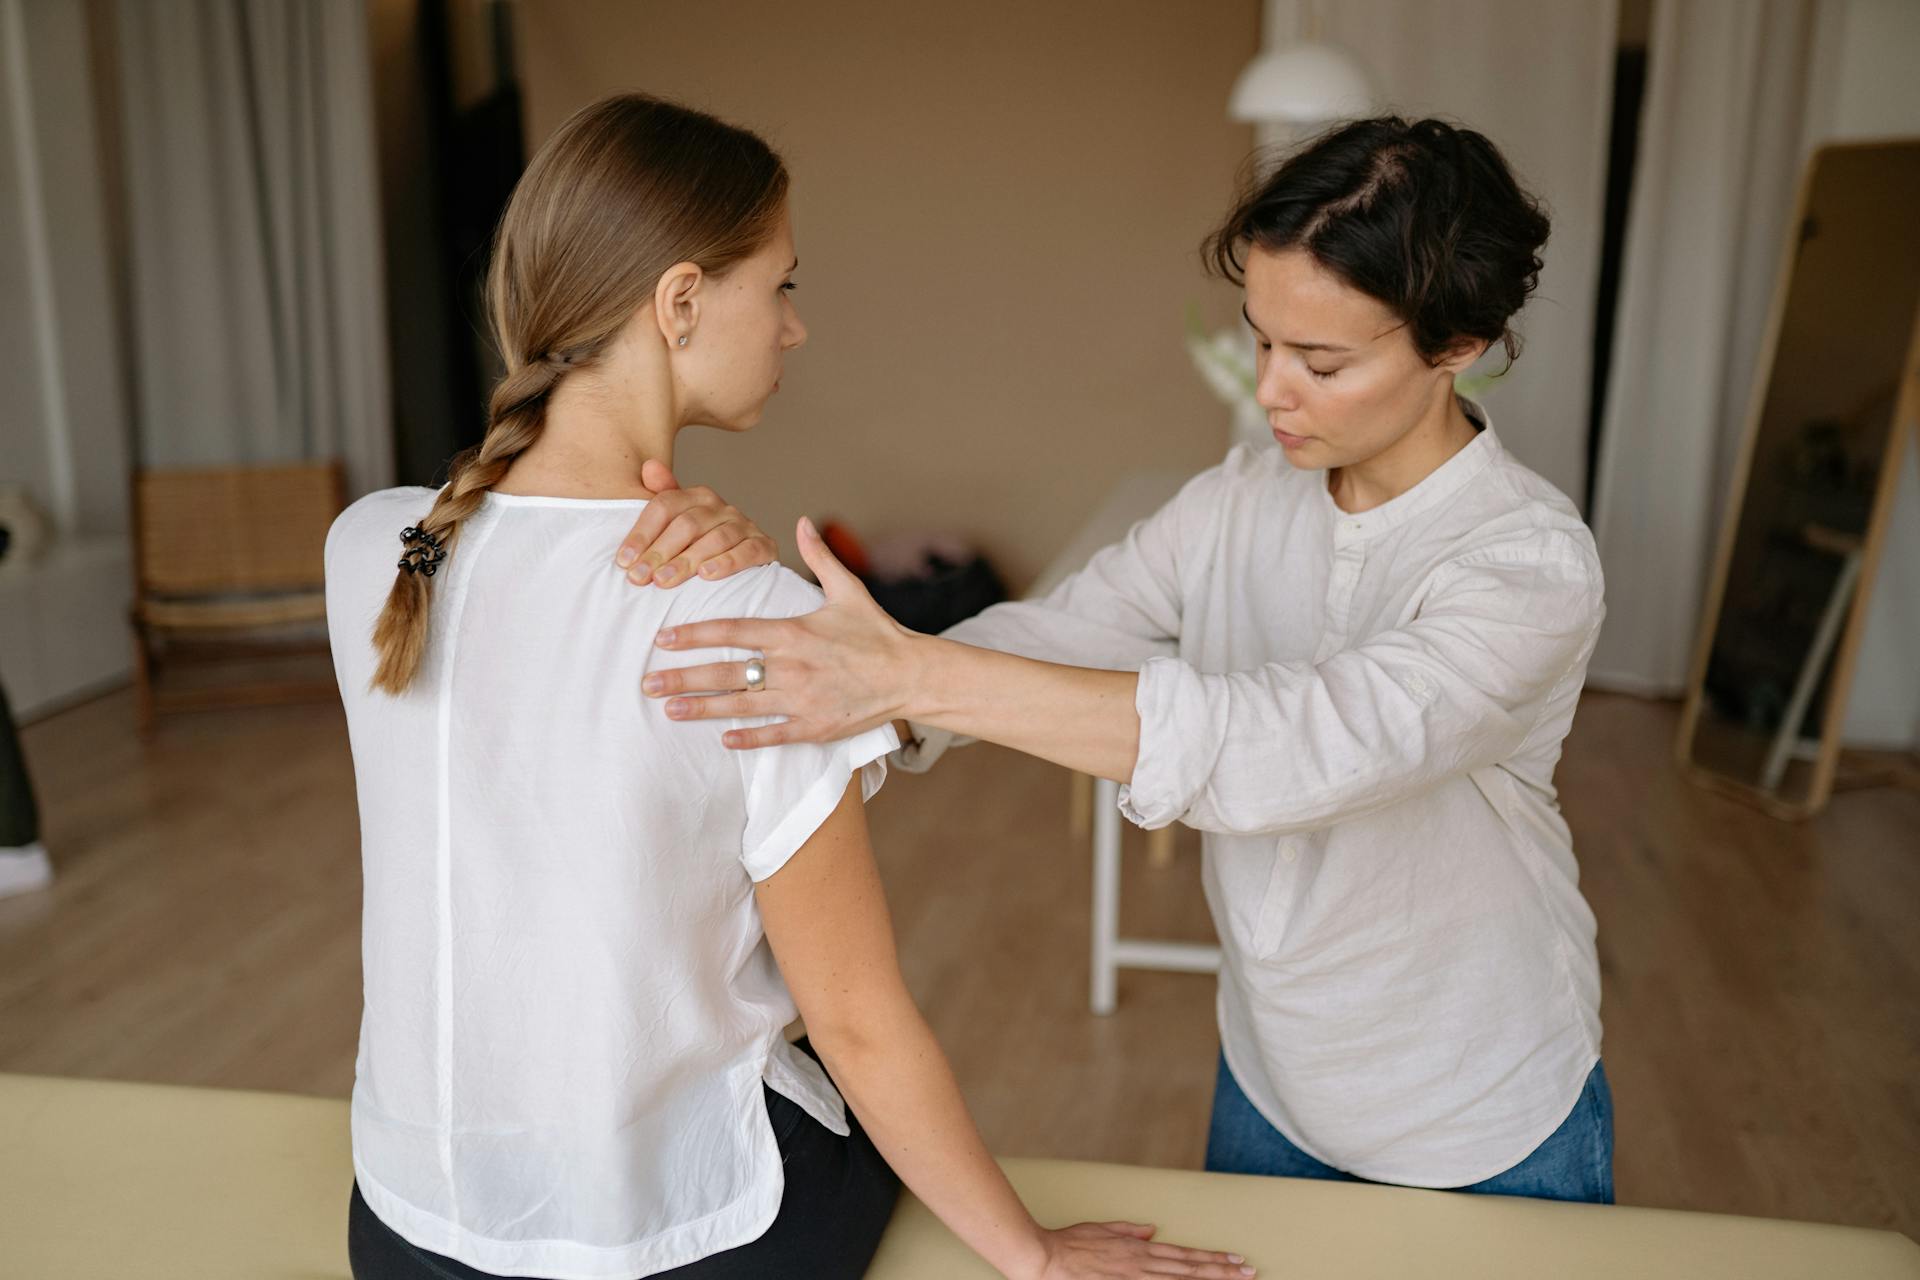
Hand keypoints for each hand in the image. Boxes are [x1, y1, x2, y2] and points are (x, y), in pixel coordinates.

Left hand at [614, 459, 778, 586]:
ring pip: (716, 538)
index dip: (642, 533)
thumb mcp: (675, 525)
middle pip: (687, 524)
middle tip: (639, 578)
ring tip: (664, 580)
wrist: (744, 568)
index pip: (664, 506)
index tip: (624, 561)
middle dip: (660, 552)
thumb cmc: (700, 547)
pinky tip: (707, 575)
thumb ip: (660, 499)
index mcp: (696, 496)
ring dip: (687, 560)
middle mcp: (722, 507)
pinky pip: (747, 551)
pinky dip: (727, 563)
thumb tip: (648, 466)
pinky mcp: (765, 547)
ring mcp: (745, 526)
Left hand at [645, 517, 918, 748]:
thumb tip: (803, 521)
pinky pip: (772, 735)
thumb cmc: (878, 633)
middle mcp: (791, 668)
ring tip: (670, 710)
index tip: (663, 639)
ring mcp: (801, 700)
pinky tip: (721, 739)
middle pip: (726, 673)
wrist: (911, 675)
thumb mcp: (849, 590)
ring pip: (741, 706)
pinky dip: (746, 738)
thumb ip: (819, 557)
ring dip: (702, 709)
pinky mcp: (814, 727)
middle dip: (683, 678)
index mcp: (793, 633)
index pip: (732, 632)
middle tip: (648, 683)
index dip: (694, 635)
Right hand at [1029, 1221, 1253, 1279]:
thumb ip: (1128, 1231)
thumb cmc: (1069, 1245)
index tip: (1235, 1261)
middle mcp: (1143, 1264)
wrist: (1045, 1259)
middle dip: (1223, 1272)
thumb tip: (1150, 1230)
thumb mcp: (1102, 1229)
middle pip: (1192, 1270)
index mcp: (1139, 1248)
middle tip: (1250, 1273)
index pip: (1185, 1255)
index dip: (1213, 1259)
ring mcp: (1136, 1279)